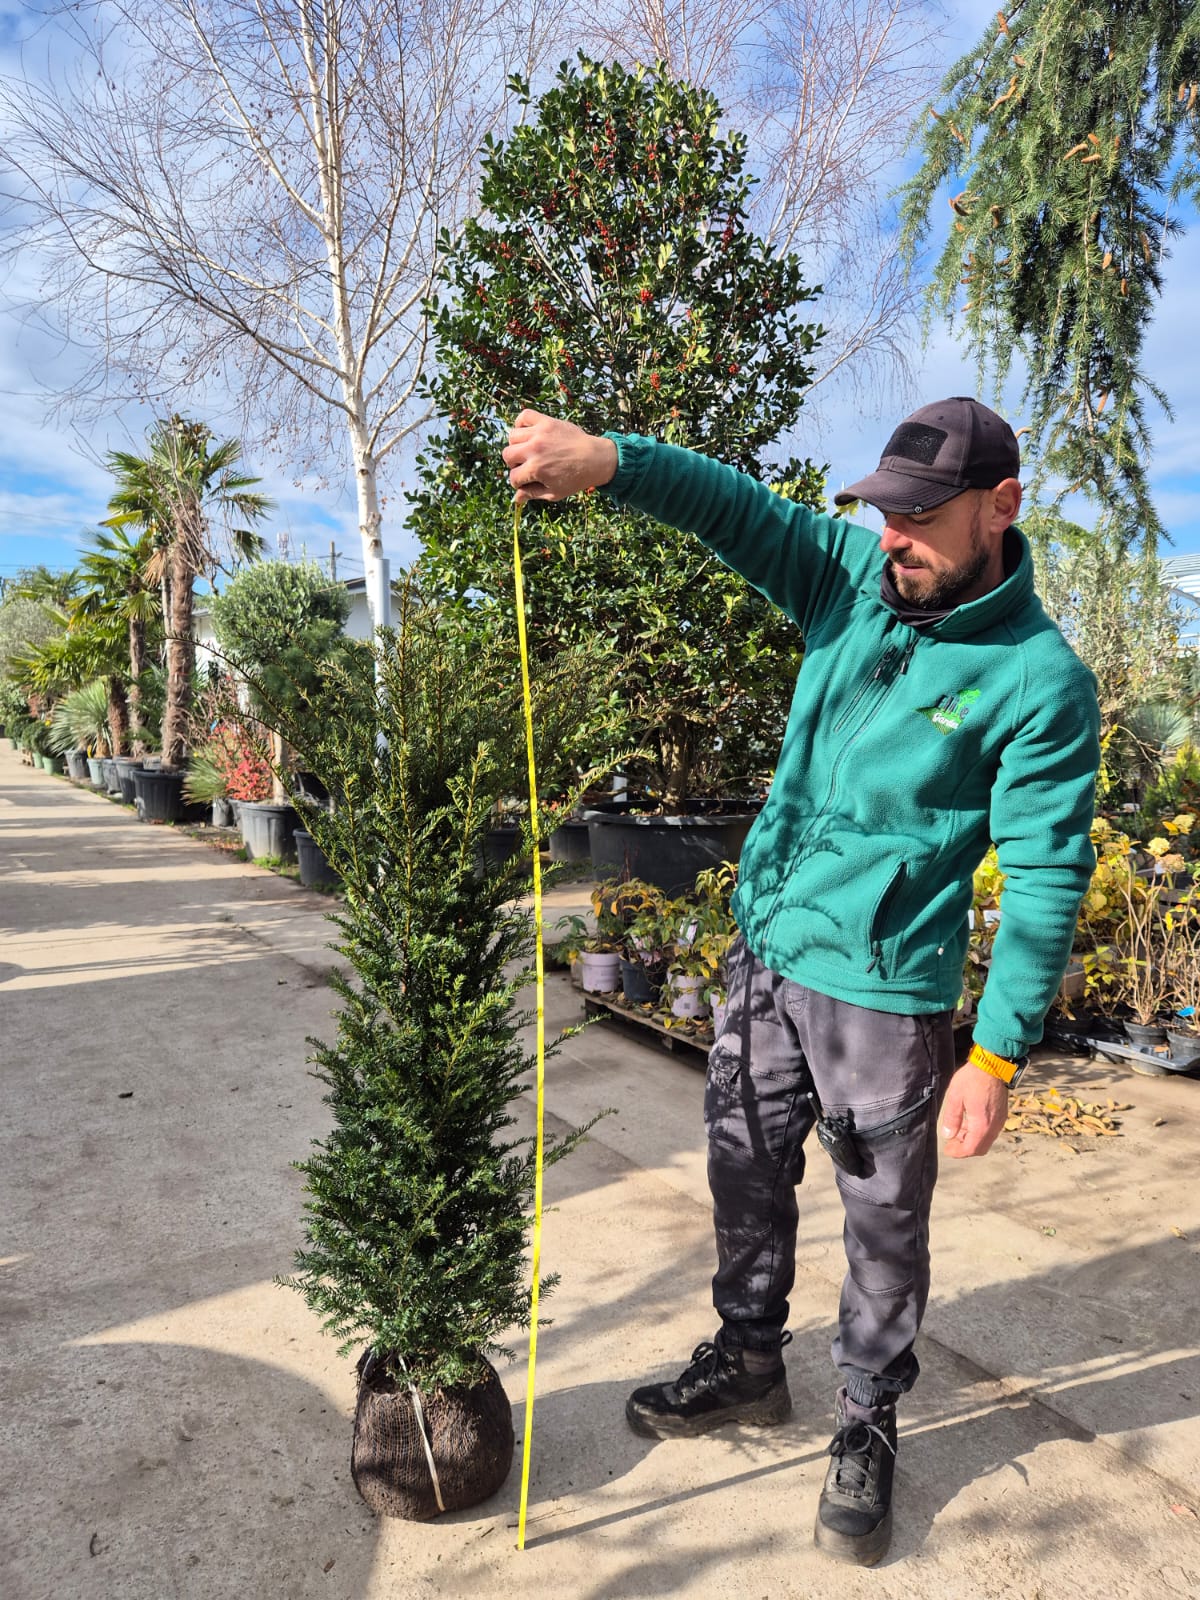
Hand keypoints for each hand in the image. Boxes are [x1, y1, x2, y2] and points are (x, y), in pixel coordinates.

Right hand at [502, 409, 617, 501]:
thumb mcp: (554, 492)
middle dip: (514, 464)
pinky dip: (521, 423)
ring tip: (528, 450)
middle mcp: (534, 449)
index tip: (527, 481)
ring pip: (513, 436)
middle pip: (507, 455)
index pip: (513, 477)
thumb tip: (516, 499)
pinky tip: (528, 433)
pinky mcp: (546, 422)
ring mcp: (539, 433)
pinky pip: (524, 416)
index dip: (519, 483)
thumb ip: (532, 494)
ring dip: (517, 445)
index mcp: (536, 469)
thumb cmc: (576, 478)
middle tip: (527, 465)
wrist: (596, 459)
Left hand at [940, 1063, 1009, 1158]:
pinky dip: (979, 1133)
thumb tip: (948, 1135)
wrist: (993, 1065)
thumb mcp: (955, 1097)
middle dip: (965, 1149)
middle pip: (980, 1148)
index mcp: (982, 1125)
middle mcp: (994, 1126)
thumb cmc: (973, 1079)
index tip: (947, 1150)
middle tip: (952, 1143)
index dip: (958, 1152)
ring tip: (958, 1130)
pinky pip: (991, 1131)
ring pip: (986, 1140)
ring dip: (972, 1140)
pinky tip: (969, 1123)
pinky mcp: (1002, 1114)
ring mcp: (1000, 1120)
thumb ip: (952, 1118)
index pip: (971, 1149)